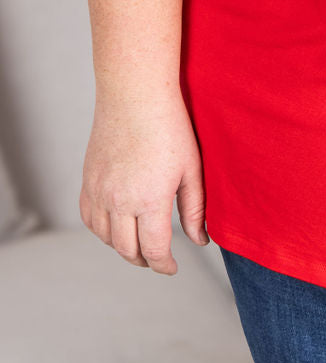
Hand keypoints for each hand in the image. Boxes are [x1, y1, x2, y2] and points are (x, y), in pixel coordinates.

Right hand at [80, 93, 209, 273]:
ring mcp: (99, 191)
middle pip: (127, 249)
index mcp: (149, 200)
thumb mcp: (191, 169)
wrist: (135, 94)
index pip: (154, 250)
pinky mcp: (88, 180)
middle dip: (144, 260)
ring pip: (105, 237)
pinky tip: (115, 226)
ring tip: (138, 244)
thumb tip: (199, 240)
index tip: (171, 267)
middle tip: (156, 259)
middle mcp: (119, 201)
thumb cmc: (170, 127)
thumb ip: (194, 209)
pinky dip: (101, 230)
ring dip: (122, 247)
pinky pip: (89, 217)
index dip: (164, 265)